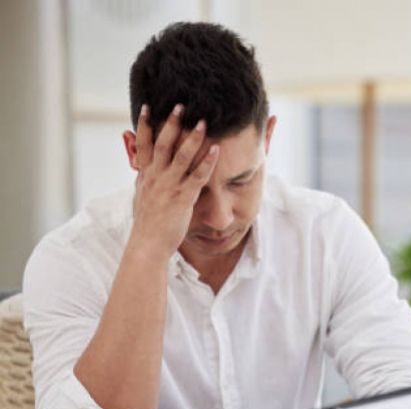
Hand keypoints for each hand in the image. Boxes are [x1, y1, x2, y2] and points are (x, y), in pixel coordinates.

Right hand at [129, 104, 218, 260]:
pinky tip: (217, 150)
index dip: (144, 124)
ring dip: (193, 137)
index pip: (143, 144)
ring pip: (181, 156)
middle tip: (180, 104)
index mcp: (145, 175)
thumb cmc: (147, 222)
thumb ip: (140, 175)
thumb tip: (137, 162)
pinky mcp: (183, 197)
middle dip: (171, 123)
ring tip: (203, 121)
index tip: (147, 106)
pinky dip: (208, 162)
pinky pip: (198, 176)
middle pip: (163, 144)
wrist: (147, 244)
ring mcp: (169, 186)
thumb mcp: (139, 194)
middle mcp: (156, 177)